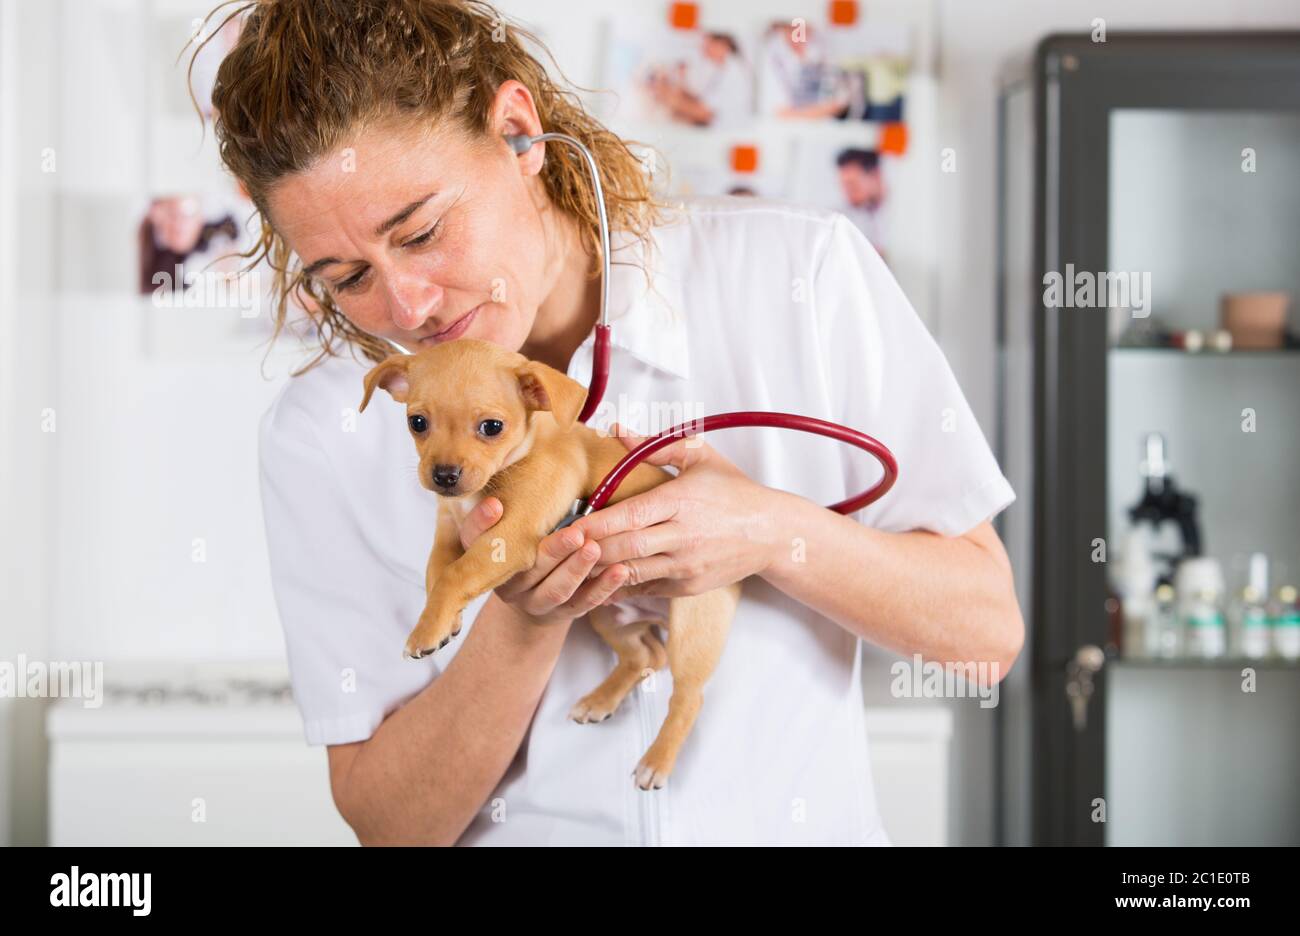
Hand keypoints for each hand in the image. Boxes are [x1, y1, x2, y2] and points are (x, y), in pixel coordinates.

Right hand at [456, 496, 628, 626]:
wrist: (533, 593)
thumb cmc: (528, 540)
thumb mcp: (514, 517)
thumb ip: (517, 497)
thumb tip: (539, 445)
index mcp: (486, 555)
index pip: (473, 539)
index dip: (481, 523)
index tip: (495, 504)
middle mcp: (505, 583)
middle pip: (525, 569)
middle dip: (552, 551)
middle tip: (576, 534)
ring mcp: (532, 603)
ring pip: (554, 591)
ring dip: (577, 569)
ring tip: (595, 549)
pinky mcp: (559, 614)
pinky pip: (581, 605)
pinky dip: (601, 588)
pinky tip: (619, 571)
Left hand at [570, 422, 780, 600]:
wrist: (771, 532)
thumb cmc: (733, 490)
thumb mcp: (699, 456)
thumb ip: (654, 446)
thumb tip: (616, 429)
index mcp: (681, 501)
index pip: (630, 515)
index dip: (596, 523)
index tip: (570, 524)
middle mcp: (683, 536)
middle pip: (625, 548)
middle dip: (589, 550)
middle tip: (560, 548)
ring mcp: (686, 565)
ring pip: (632, 572)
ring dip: (599, 571)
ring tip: (570, 566)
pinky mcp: (688, 586)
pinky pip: (645, 589)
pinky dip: (619, 586)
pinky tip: (597, 581)